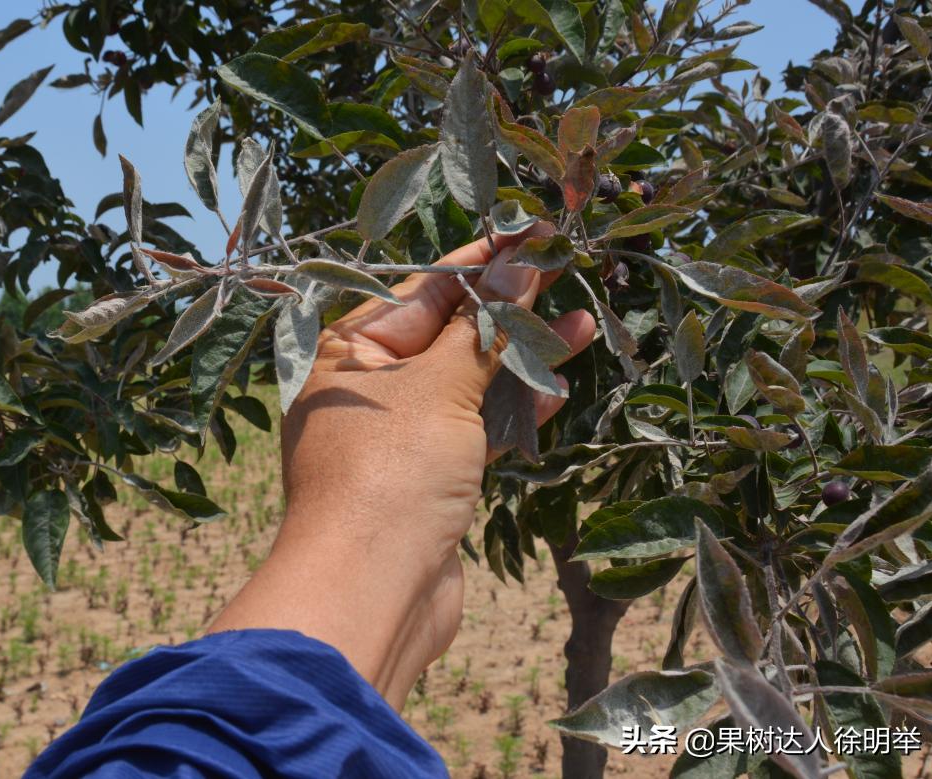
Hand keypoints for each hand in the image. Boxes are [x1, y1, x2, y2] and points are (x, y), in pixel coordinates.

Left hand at [209, 226, 595, 706]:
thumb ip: (485, 329)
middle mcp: (369, 389)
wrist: (373, 590)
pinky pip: (475, 429)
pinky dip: (511, 409)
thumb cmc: (391, 471)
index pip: (424, 290)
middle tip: (565, 267)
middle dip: (507, 306)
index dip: (483, 261)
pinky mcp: (428, 479)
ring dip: (520, 357)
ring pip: (468, 383)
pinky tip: (556, 383)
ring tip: (582, 322)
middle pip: (447, 334)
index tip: (533, 231)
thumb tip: (518, 263)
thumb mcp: (440, 385)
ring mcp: (399, 437)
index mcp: (349, 352)